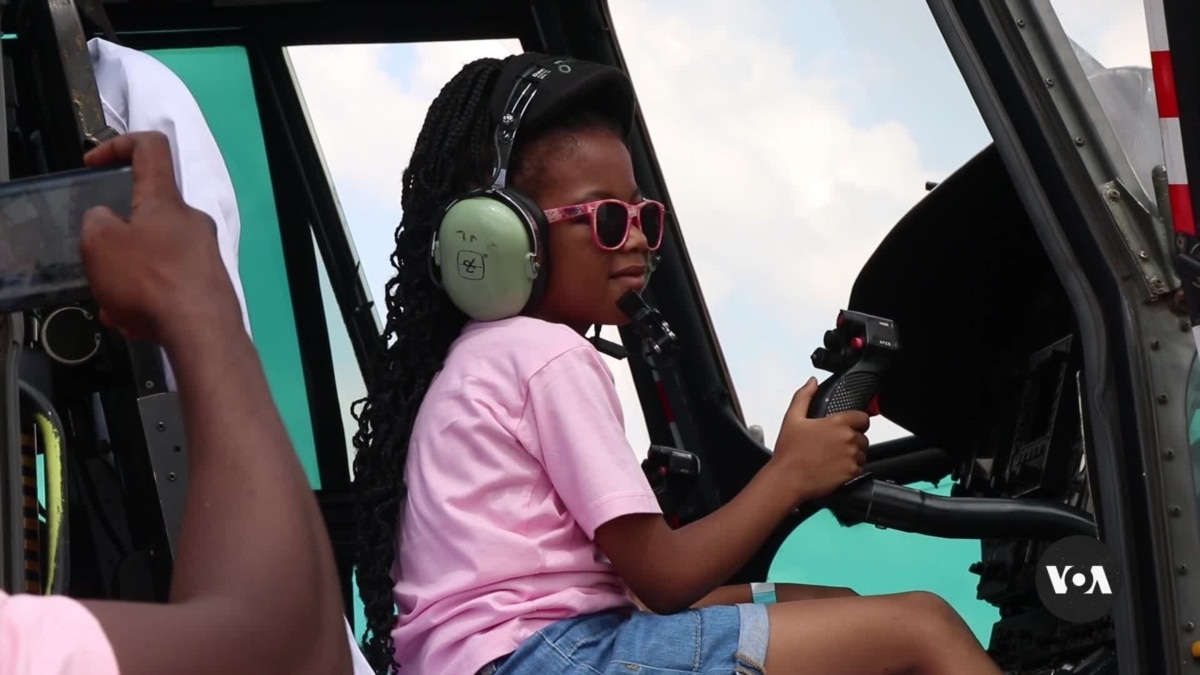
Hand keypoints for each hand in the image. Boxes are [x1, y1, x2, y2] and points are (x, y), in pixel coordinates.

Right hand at [79, 131, 241, 347]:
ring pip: (154, 257)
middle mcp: (193, 222)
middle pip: (147, 216)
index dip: (118, 145)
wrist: (202, 333)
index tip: (94, 162)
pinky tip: (136, 323)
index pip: (150, 148)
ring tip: (115, 306)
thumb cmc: (150, 280)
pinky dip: (147, 299)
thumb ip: (96, 221)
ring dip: (128, 278)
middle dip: (117, 242)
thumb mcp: (100, 243)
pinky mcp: (210, 285)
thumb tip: (107, 219)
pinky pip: (168, 284)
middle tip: (100, 266)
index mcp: (167, 201)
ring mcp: (205, 254)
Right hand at [769, 377, 869, 504]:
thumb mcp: (792, 418)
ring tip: (832, 458)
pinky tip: (833, 469)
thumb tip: (812, 382)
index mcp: (837, 423)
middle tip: (833, 445)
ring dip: (852, 455)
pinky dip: (850, 469)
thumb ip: (804, 396)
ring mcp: (852, 457)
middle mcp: (848, 439)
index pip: (863, 418)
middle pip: (862, 436)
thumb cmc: (789, 452)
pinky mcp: (852, 473)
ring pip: (862, 453)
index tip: (846, 427)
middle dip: (851, 440)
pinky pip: (859, 468)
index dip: (856, 422)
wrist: (788, 480)